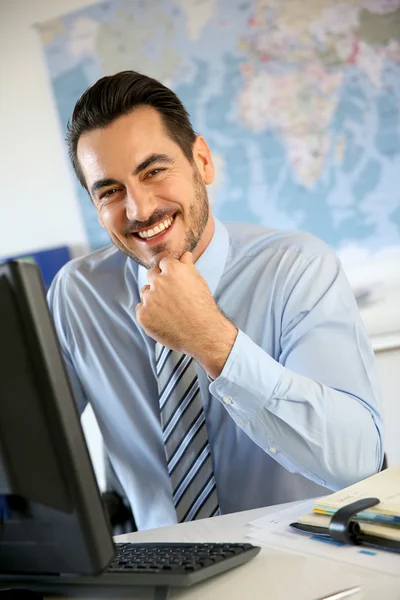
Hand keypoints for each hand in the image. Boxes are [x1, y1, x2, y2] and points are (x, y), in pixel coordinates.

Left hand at [136, 252, 236, 377]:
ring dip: (153, 299)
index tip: (175, 282)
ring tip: (168, 311)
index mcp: (172, 269)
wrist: (203, 333)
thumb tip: (185, 255)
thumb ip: (188, 266)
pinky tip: (163, 320)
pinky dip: (149, 314)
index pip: (164, 263)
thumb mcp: (199, 282)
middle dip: (159, 283)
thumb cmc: (204, 307)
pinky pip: (141, 310)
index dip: (170, 272)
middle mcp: (158, 281)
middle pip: (151, 275)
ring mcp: (148, 299)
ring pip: (145, 293)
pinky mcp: (142, 315)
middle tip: (171, 296)